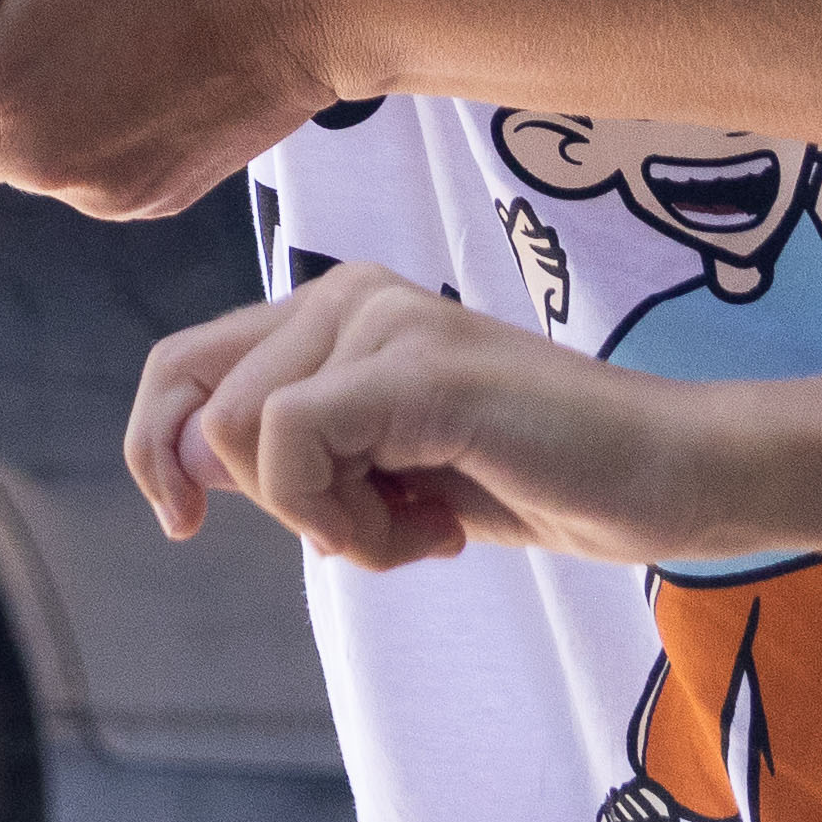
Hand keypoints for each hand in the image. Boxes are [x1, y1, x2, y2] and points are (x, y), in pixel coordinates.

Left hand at [131, 264, 732, 574]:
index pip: (181, 367)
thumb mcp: (381, 475)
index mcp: (332, 308)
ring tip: (426, 524)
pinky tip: (435, 530)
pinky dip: (348, 522)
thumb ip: (288, 456)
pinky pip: (295, 446)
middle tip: (384, 529)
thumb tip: (184, 466)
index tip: (183, 525)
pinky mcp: (413, 364)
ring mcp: (381, 317)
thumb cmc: (531, 477)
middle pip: (205, 413)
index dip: (155, 449)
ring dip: (331, 523)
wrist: (666, 476)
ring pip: (248, 437)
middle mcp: (347, 291)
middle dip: (277, 505)